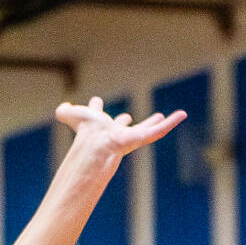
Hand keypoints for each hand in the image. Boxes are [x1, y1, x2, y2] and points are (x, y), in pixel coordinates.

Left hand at [56, 92, 185, 166]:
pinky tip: (182, 115)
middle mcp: (112, 131)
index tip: (96, 101)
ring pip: (144, 129)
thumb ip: (63, 111)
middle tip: (127, 116)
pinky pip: (159, 131)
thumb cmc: (85, 130)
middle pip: (120, 124)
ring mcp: (128, 136)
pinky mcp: (142, 139)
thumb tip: (62, 107)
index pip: (97, 115)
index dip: (95, 109)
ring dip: (152, 123)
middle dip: (123, 120)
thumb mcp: (70, 115)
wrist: (98, 143)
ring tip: (163, 116)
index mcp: (97, 125)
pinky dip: (171, 123)